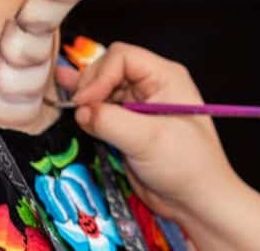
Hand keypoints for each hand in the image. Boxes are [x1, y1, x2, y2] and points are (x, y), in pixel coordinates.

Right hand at [54, 43, 244, 221]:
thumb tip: (80, 110)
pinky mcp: (127, 126)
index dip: (99, 75)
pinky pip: (101, 110)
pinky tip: (64, 101)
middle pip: (108, 69)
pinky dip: (85, 108)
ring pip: (102, 89)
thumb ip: (111, 121)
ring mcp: (138, 105)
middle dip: (90, 86)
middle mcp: (151, 85)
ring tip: (65, 105)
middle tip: (79, 111)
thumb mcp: (149, 139)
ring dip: (84, 97)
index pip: (122, 57)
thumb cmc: (187, 165)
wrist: (195, 200)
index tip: (85, 102)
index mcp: (165, 77)